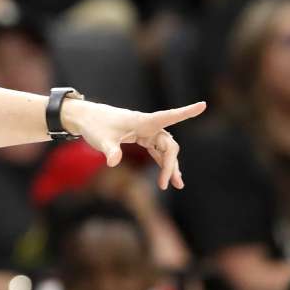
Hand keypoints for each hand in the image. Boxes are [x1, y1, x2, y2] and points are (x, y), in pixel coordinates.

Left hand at [65, 100, 205, 189]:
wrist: (86, 119)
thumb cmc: (95, 126)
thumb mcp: (101, 139)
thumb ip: (110, 150)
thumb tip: (113, 162)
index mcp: (142, 121)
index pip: (168, 116)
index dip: (185, 112)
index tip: (203, 105)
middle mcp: (148, 126)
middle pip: (168, 144)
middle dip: (170, 164)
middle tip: (166, 184)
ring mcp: (146, 132)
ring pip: (165, 149)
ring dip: (170, 166)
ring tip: (177, 185)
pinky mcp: (142, 138)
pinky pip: (157, 151)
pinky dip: (162, 163)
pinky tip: (168, 176)